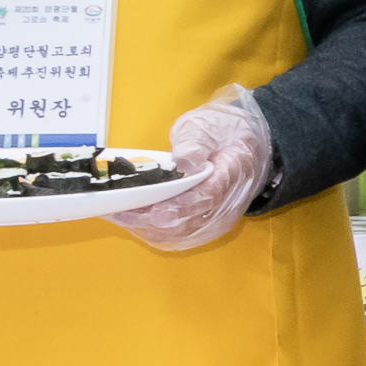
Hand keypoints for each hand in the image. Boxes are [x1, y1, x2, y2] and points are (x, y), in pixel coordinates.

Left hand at [104, 85, 274, 252]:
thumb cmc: (223, 134)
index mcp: (232, 172)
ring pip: (180, 235)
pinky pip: (178, 239)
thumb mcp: (207, 126)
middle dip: (150, 220)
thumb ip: (195, 142)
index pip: (206, 196)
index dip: (177, 207)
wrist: (247, 147)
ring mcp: (218, 219)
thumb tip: (185, 162)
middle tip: (119, 210)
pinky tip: (135, 221)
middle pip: (188, 222)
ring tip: (121, 214)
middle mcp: (228, 203)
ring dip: (148, 228)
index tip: (151, 210)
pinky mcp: (207, 228)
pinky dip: (153, 233)